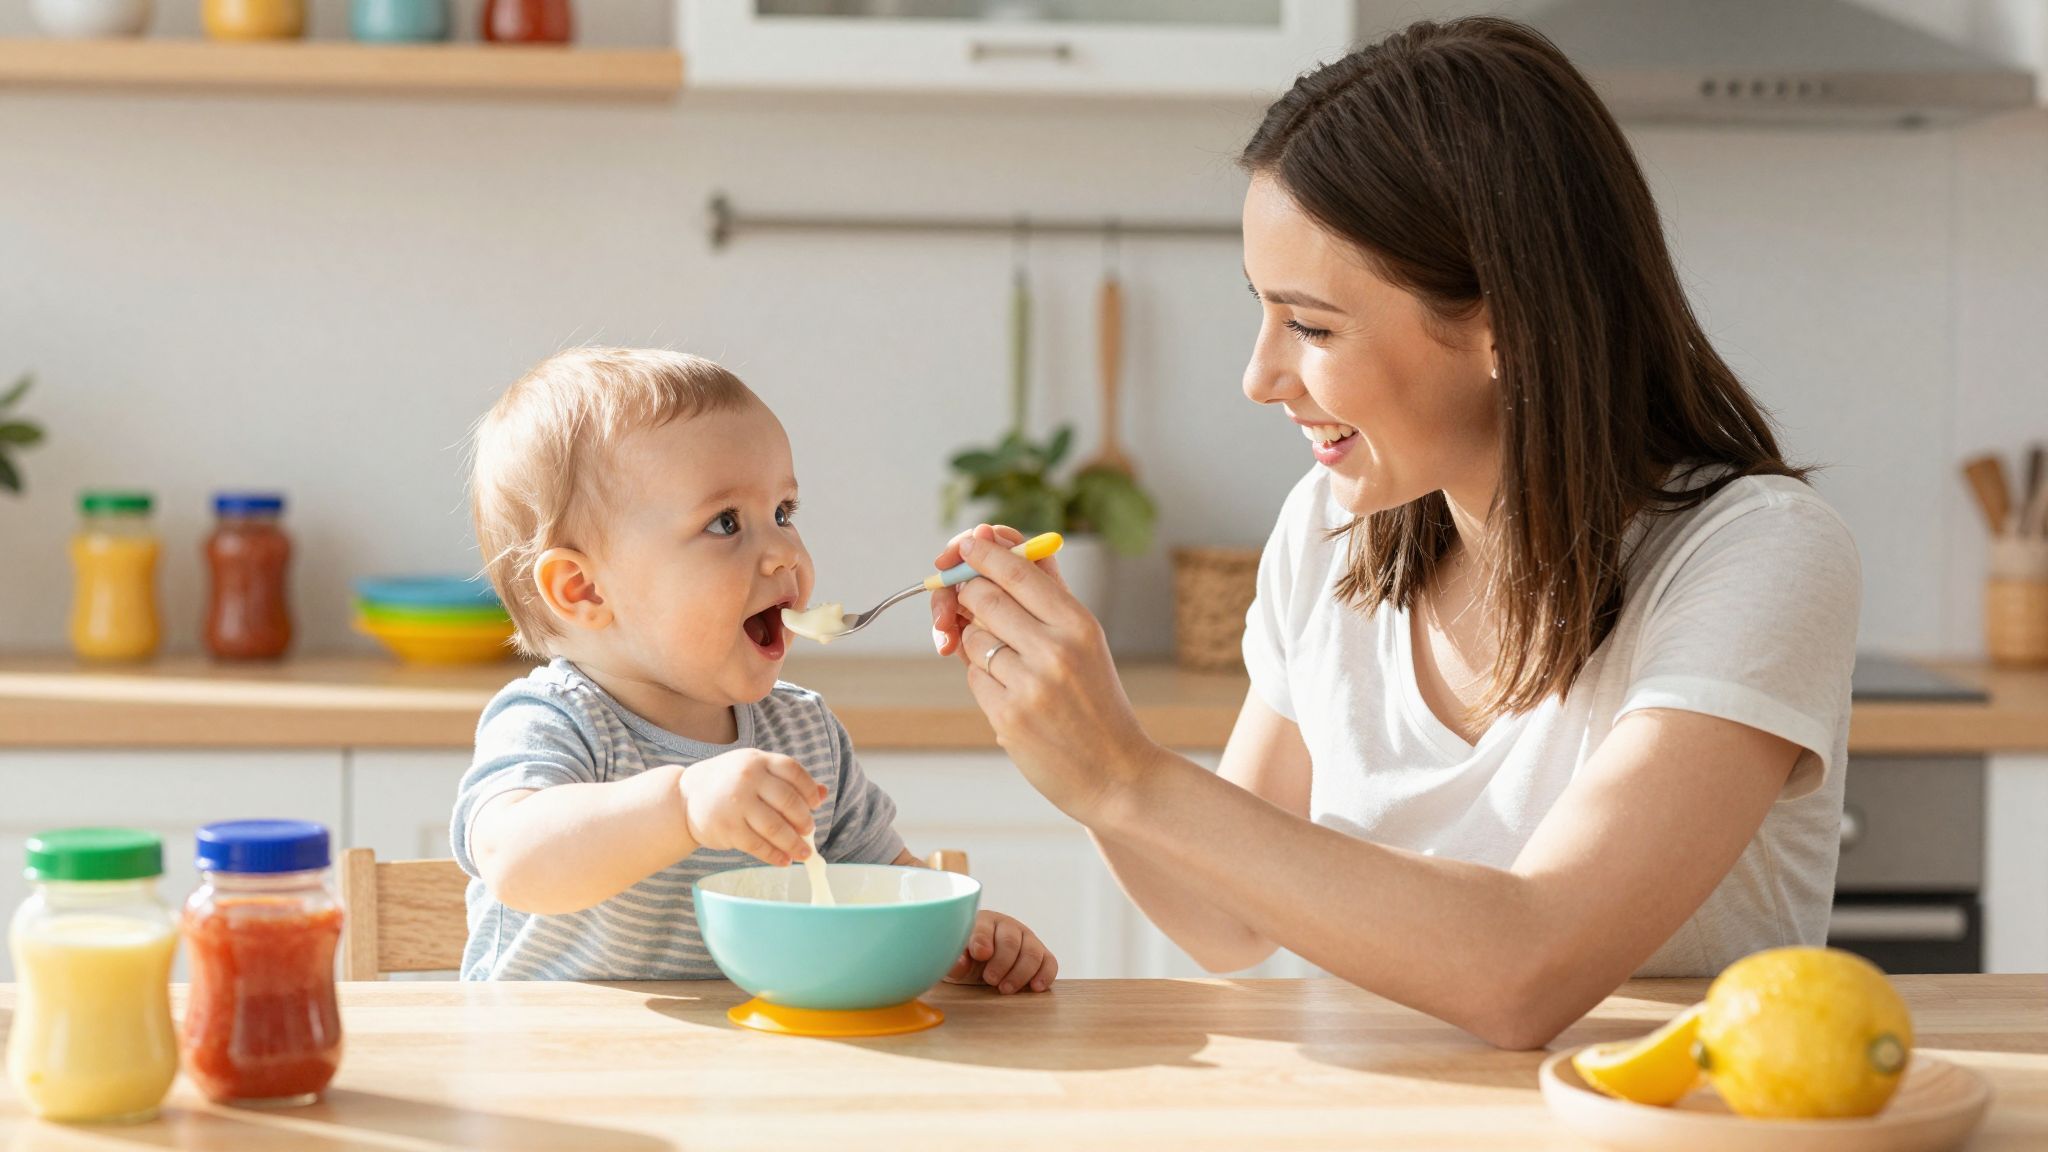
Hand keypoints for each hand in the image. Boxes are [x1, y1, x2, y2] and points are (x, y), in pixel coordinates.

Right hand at [678, 750, 824, 866]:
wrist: (684, 797)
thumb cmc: (727, 782)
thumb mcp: (755, 770)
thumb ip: (786, 779)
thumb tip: (823, 793)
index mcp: (758, 760)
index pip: (793, 771)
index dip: (809, 789)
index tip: (815, 805)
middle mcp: (748, 779)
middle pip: (789, 802)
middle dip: (804, 821)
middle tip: (809, 831)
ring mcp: (737, 804)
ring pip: (776, 828)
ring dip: (794, 844)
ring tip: (804, 853)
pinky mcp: (728, 829)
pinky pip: (758, 846)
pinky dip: (775, 856)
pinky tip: (783, 861)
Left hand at [939, 531, 1159, 825]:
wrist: (1117, 774)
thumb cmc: (1097, 703)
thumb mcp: (1087, 643)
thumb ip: (1048, 596)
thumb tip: (1002, 546)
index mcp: (1079, 623)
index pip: (1016, 571)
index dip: (983, 553)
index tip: (965, 544)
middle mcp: (1056, 648)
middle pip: (982, 598)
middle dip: (969, 599)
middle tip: (973, 608)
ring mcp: (1031, 683)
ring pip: (972, 640)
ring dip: (980, 649)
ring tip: (1014, 672)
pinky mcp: (1009, 715)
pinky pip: (973, 678)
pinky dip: (986, 684)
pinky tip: (1015, 701)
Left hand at [944, 909, 1057, 993]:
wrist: (980, 965)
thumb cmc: (966, 959)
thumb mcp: (954, 960)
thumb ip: (955, 960)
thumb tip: (959, 963)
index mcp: (983, 922)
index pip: (984, 927)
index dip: (982, 940)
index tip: (980, 955)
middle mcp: (1008, 926)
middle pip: (1010, 940)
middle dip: (1002, 962)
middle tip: (990, 979)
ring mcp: (1027, 939)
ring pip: (1032, 952)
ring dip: (1020, 973)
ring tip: (1006, 989)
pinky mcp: (1041, 955)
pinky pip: (1049, 963)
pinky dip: (1044, 975)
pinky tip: (1034, 987)